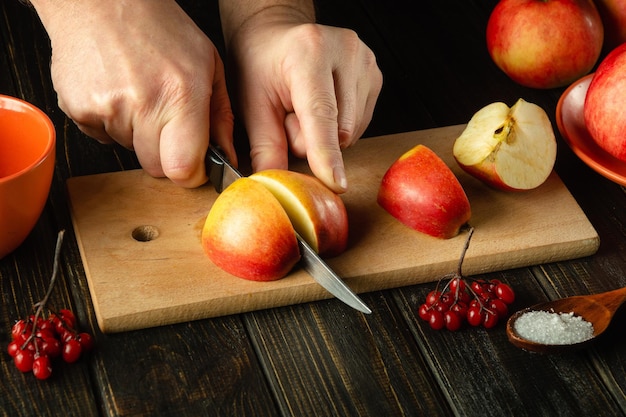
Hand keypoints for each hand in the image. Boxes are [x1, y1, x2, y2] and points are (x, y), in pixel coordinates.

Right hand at [33, 0, 235, 186]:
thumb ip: (221, 116)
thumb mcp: (208, 64)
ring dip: (139, 134)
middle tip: (166, 120)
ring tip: (139, 93)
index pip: (183, 169)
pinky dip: (112, 123)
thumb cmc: (160, 28)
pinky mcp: (78, 109)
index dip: (191, 173)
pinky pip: (102, 137)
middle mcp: (142, 104)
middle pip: (156, 168)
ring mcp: (106, 108)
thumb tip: (227, 157)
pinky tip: (117, 92)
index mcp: (181, 94)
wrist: (101, 0)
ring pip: (130, 151)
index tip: (194, 164)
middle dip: (166, 154)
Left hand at [226, 11, 381, 192]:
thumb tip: (273, 183)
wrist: (276, 33)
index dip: (327, 153)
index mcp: (309, 51)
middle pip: (338, 130)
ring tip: (305, 110)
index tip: (335, 183)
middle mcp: (345, 52)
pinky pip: (360, 125)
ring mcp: (365, 62)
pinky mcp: (375, 75)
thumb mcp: (252, 103)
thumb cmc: (260, 66)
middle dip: (311, 141)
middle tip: (288, 117)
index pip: (321, 114)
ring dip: (327, 135)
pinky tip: (325, 107)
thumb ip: (265, 146)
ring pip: (352, 132)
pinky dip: (339, 127)